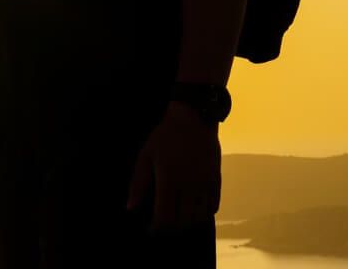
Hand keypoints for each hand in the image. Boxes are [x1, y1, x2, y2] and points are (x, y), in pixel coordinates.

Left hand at [125, 103, 221, 231]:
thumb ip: (138, 184)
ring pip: (199, 217)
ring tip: (178, 218)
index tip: (150, 229)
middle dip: (171, 228)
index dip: (157, 229)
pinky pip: (213, 206)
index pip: (165, 218)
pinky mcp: (216, 180)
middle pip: (183, 222)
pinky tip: (194, 209)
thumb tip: (131, 208)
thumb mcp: (145, 157)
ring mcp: (205, 185)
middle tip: (163, 225)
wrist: (194, 118)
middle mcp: (189, 188)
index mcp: (169, 182)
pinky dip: (204, 213)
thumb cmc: (164, 137)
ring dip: (188, 222)